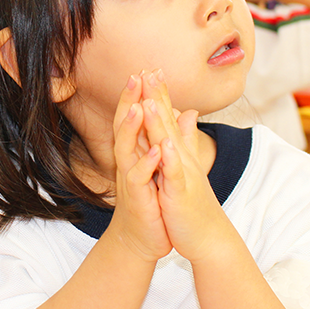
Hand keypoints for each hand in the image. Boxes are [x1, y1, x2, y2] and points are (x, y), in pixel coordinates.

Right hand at [109, 73, 169, 261]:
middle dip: (130, 101)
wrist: (143, 238)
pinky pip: (140, 178)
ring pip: (127, 149)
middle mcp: (128, 162)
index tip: (147, 70)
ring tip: (140, 106)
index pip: (135, 118)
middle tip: (135, 76)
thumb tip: (185, 112)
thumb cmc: (152, 201)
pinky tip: (156, 150)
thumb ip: (172, 136)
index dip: (139, 95)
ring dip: (133, 128)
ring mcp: (131, 179)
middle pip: (125, 126)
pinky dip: (147, 164)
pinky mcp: (137, 197)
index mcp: (136, 152)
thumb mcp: (162, 165)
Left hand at [140, 70, 230, 262]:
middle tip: (150, 70)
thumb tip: (188, 113)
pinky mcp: (180, 194)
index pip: (167, 118)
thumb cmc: (193, 203)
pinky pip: (173, 175)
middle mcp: (182, 159)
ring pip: (170, 145)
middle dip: (158, 97)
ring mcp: (182, 175)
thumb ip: (187, 138)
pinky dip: (168, 159)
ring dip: (162, 122)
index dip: (159, 94)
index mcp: (178, 153)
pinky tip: (163, 145)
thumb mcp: (187, 166)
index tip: (150, 68)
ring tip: (151, 99)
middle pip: (168, 123)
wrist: (207, 236)